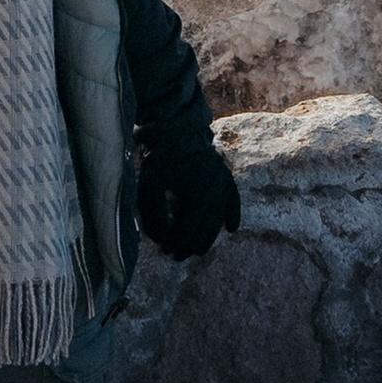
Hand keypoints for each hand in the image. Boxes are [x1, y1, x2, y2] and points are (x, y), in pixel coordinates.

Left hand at [137, 141, 242, 261]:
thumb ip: (154, 215)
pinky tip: (232, 228)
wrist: (176, 125)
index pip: (188, 229)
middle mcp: (215, 192)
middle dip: (191, 244)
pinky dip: (233, 213)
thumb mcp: (149, 186)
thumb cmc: (160, 156)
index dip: (176, 243)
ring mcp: (222, 182)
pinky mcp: (224, 173)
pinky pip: (233, 197)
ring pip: (218, 216)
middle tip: (178, 257)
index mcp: (197, 195)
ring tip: (199, 250)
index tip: (165, 251)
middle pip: (205, 227)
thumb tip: (160, 239)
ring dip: (209, 236)